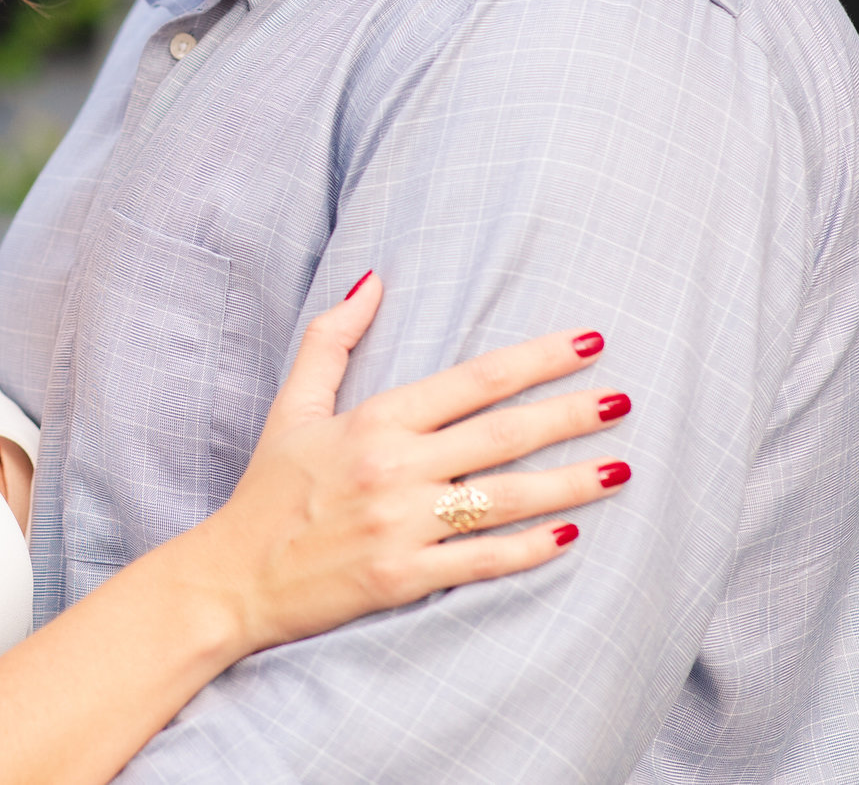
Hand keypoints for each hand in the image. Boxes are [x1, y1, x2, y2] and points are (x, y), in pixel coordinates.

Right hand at [183, 274, 627, 653]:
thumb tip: (372, 280)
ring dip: (570, 483)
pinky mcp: (404, 578)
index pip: (474, 380)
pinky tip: (570, 536)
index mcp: (373, 420)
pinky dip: (529, 549)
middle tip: (624, 400)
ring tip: (620, 468)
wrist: (234, 577)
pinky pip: (483, 560)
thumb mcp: (293, 406)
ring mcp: (402, 525)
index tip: (587, 344)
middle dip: (570, 414)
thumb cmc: (269, 490)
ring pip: (506, 498)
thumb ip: (332, 339)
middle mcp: (394, 468)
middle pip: (503, 434)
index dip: (537, 359)